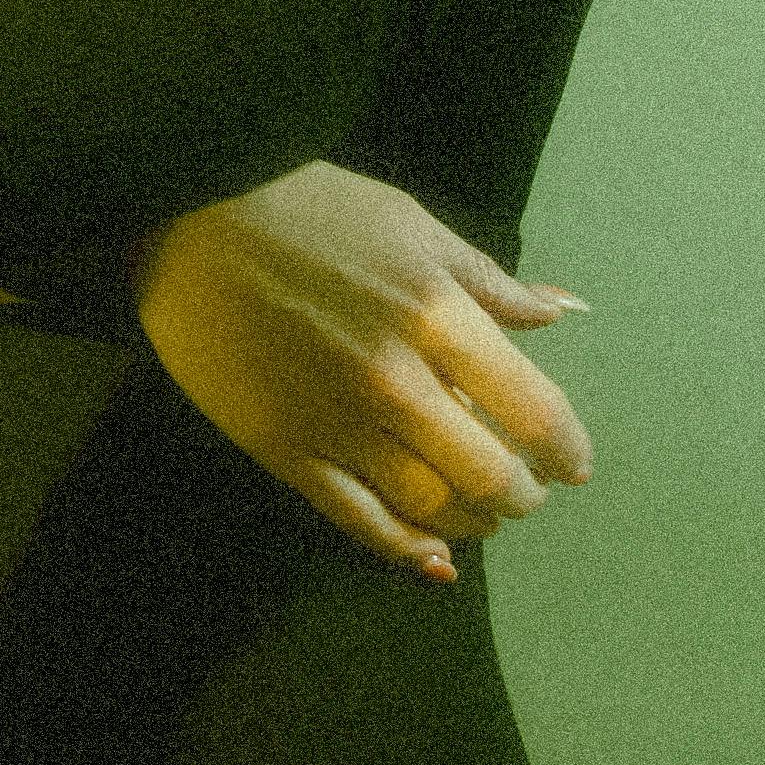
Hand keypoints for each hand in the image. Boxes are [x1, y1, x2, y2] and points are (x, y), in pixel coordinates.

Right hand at [130, 160, 592, 579]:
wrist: (191, 217)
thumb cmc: (311, 209)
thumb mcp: (414, 227)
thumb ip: (491, 282)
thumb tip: (562, 312)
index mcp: (437, 316)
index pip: (531, 410)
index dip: (565, 448)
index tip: (573, 463)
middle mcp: (395, 379)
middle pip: (488, 473)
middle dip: (522, 495)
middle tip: (527, 493)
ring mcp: (337, 421)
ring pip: (429, 505)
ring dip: (472, 523)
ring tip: (482, 516)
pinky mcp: (285, 450)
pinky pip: (357, 519)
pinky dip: (404, 548)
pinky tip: (433, 556)